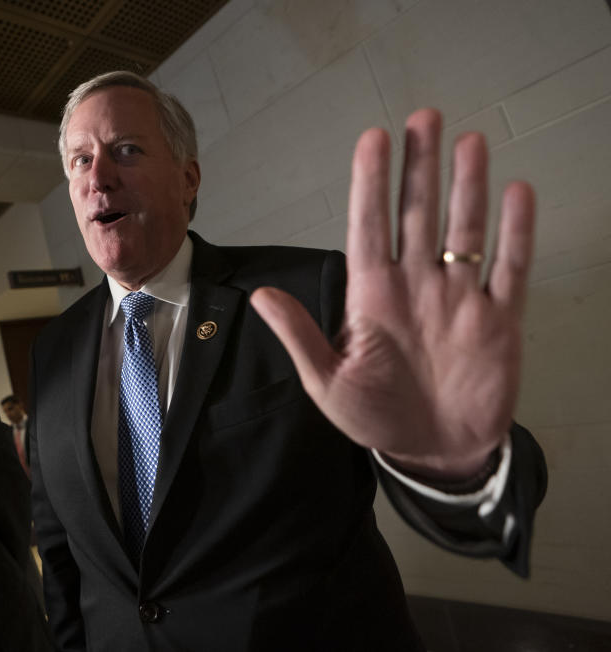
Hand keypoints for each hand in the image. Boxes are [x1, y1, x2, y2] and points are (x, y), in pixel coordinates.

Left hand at [250, 109, 534, 479]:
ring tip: (469, 143)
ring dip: (467, 188)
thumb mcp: (327, 382)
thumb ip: (300, 336)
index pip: (368, 227)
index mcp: (371, 296)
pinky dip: (515, 234)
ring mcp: (458, 299)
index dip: (370, 184)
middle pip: (417, 215)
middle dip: (419, 168)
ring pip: (464, 231)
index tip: (373, 139)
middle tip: (424, 117)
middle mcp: (415, 286)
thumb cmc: (374, 416)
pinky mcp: (498, 319)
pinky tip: (517, 194)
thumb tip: (259, 296)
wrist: (433, 451)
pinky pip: (510, 269)